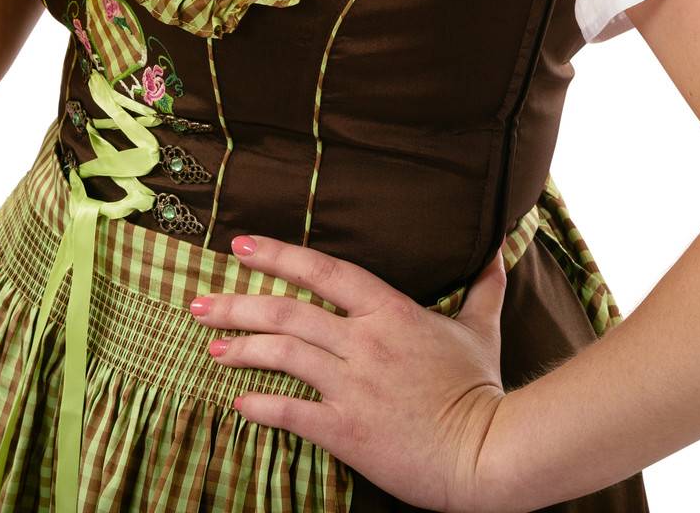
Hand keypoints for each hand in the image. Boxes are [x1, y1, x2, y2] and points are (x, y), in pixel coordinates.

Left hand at [189, 233, 511, 512]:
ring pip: (283, 355)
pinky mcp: (349, 431)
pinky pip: (293, 413)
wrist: (489, 454)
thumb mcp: (481, 329)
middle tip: (199, 303)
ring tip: (211, 348)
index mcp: (389, 311)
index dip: (278, 255)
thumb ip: (483, 286)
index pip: (323, 271)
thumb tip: (500, 248)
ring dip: (241, 349)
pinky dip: (261, 405)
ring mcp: (354, 386)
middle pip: (288, 312)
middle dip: (237, 305)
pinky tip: (239, 402)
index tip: (239, 246)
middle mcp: (365, 342)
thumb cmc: (483, 390)